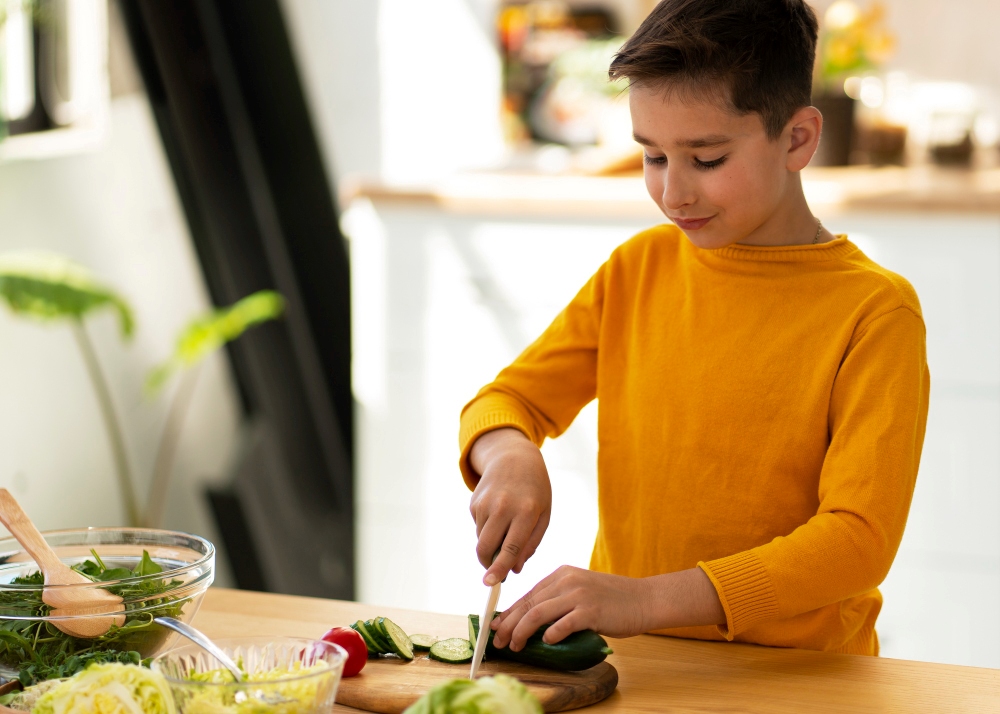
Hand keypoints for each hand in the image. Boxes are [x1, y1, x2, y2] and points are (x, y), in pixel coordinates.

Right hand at [469, 428, 551, 585]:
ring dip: (491, 545)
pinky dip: (487, 530)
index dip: (500, 569)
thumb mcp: (543, 515)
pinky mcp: (474, 502)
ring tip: (506, 529)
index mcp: (526, 512)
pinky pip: (478, 527)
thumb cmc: (535, 491)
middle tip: (495, 572)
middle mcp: (503, 507)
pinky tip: (498, 514)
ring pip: (481, 540)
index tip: (491, 584)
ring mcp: (485, 504)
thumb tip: (514, 569)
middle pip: (487, 548)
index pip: (511, 548)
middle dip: (488, 565)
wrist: (514, 458)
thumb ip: (531, 544)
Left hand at [491, 566, 725, 650]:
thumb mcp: (580, 590)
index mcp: (562, 573)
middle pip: (528, 604)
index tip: (496, 626)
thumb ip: (558, 599)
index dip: (509, 612)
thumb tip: (531, 621)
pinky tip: (546, 642)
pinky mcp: (590, 610)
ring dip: (521, 632)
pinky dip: (551, 635)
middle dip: (508, 624)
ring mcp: (578, 594)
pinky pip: (562, 624)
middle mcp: (567, 580)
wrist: (643, 599)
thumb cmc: (611, 599)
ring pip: (538, 614)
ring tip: (515, 646)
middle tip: (498, 641)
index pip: (528, 594)